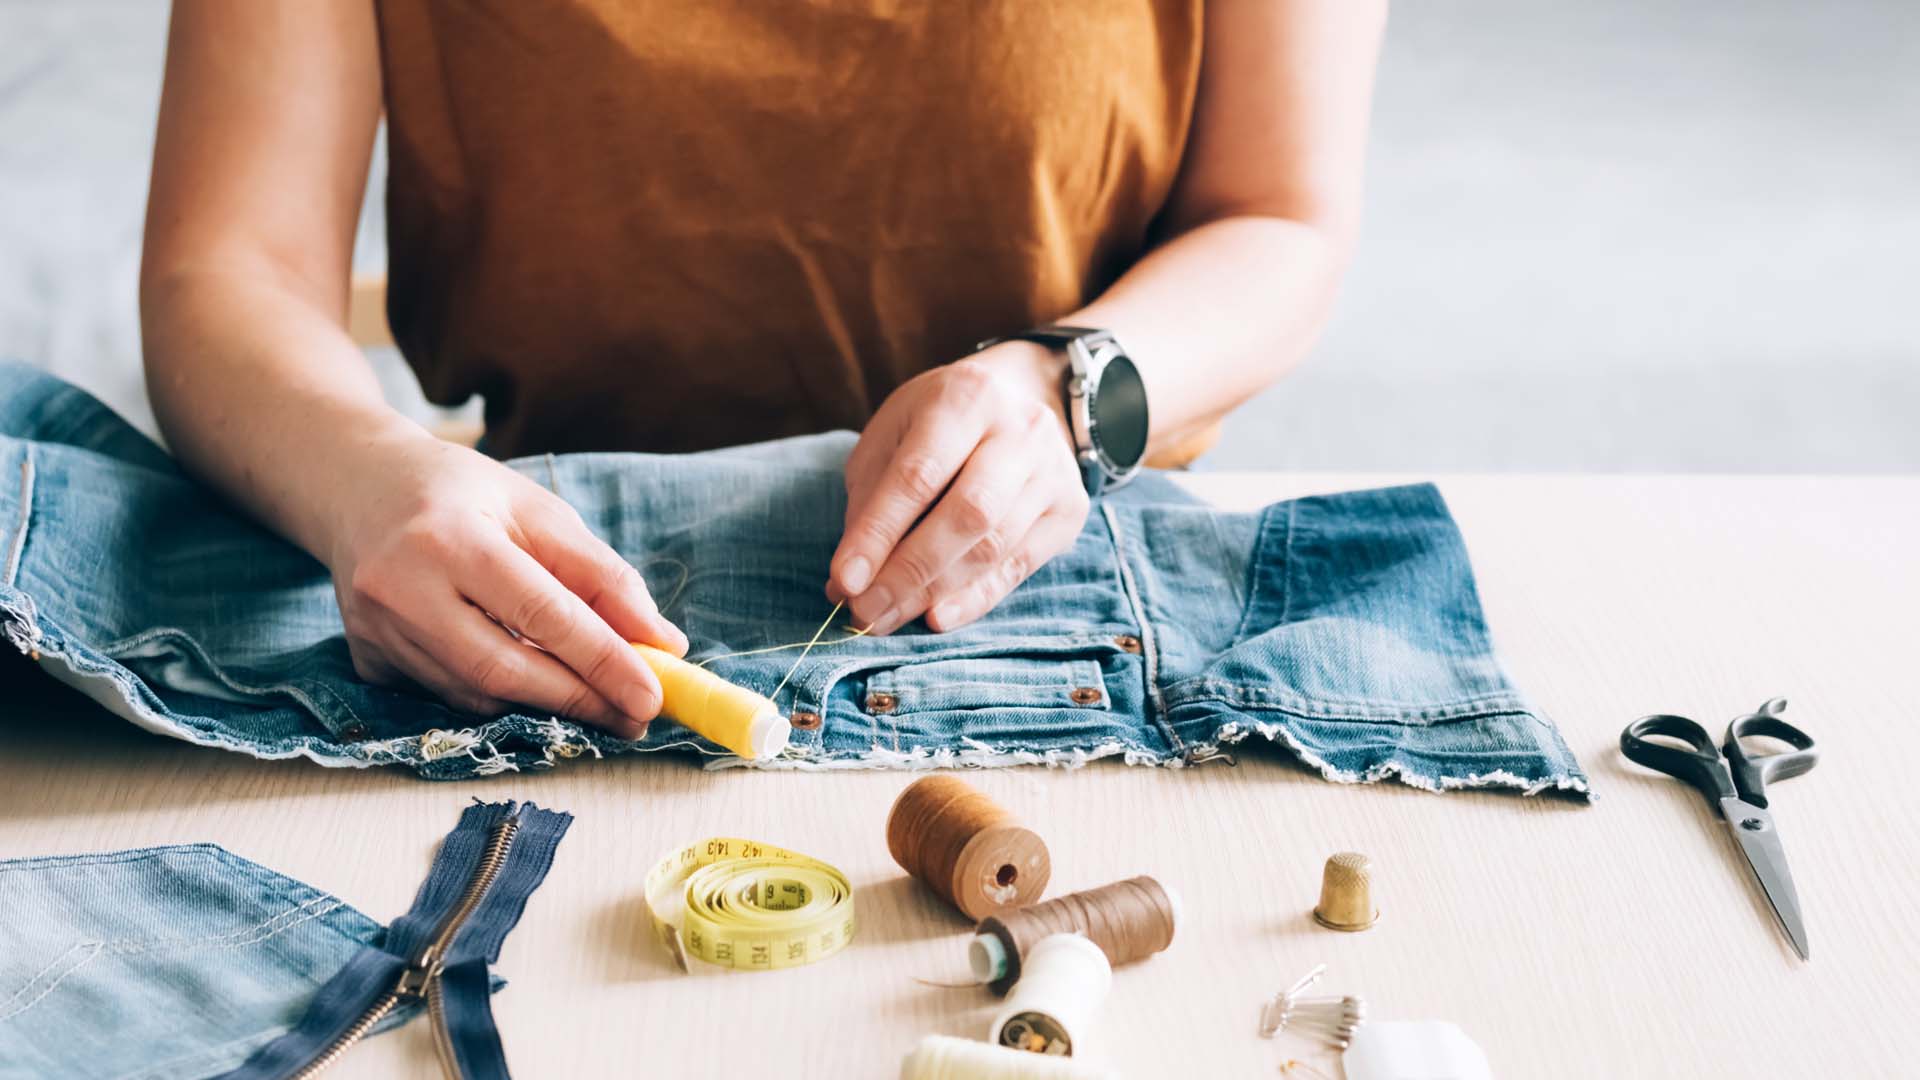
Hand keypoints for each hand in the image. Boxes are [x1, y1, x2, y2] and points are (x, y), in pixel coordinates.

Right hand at [325, 430, 685, 736]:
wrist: (358, 486)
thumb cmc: (463, 494)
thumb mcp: (539, 512)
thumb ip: (601, 576)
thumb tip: (663, 643)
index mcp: (448, 536)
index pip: (540, 612)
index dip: (602, 660)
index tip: (652, 695)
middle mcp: (399, 588)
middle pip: (502, 669)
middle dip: (579, 699)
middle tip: (635, 715)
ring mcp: (375, 631)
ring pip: (476, 693)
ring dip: (544, 703)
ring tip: (596, 697)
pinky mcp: (367, 660)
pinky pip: (449, 695)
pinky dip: (500, 693)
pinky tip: (529, 676)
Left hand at [830, 343, 1089, 634]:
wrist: (1021, 396)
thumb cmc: (940, 423)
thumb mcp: (894, 436)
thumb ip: (870, 499)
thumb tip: (848, 579)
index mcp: (966, 397)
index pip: (918, 475)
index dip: (878, 533)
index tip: (844, 580)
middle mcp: (1020, 429)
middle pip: (967, 513)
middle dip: (909, 571)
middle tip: (864, 611)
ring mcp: (1052, 471)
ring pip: (995, 546)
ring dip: (935, 591)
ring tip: (887, 618)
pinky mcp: (1069, 510)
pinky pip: (1020, 567)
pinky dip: (975, 599)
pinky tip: (937, 617)